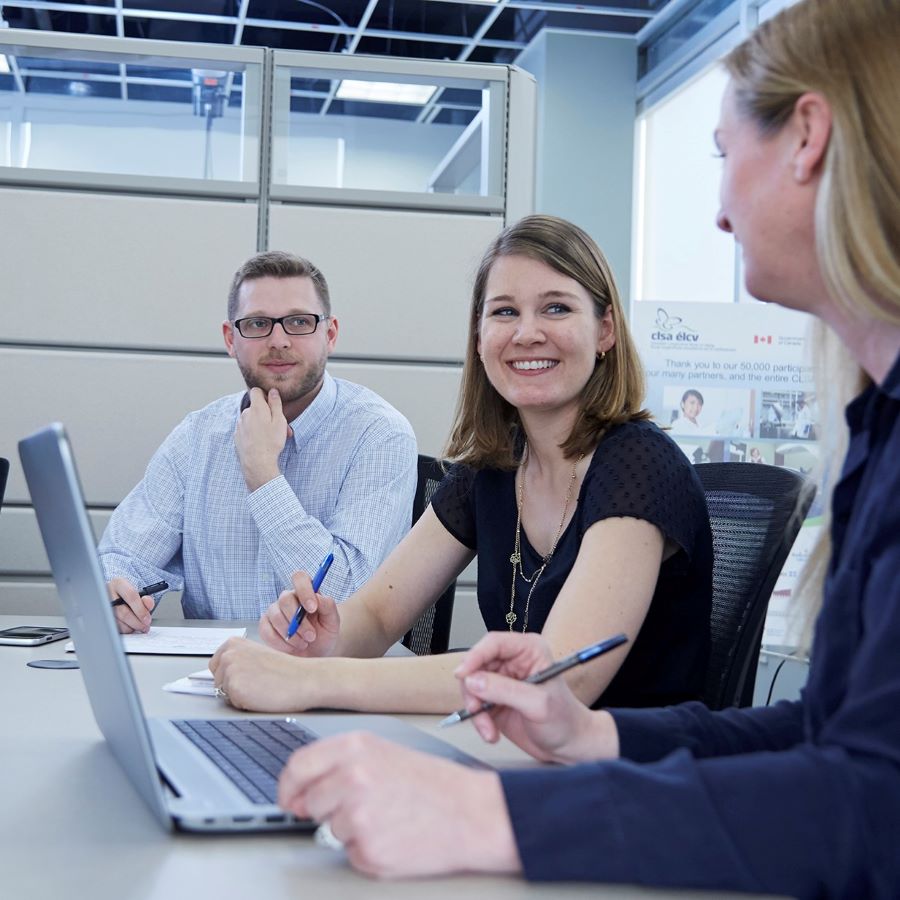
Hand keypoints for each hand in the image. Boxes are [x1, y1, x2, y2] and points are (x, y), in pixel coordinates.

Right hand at [107, 578, 154, 633]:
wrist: (118, 597)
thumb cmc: (130, 596)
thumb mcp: (140, 593)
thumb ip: (147, 600)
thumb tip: (149, 605)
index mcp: (119, 583)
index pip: (131, 595)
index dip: (141, 609)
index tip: (147, 619)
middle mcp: (107, 593)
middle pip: (123, 612)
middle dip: (137, 622)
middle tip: (145, 627)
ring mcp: (102, 606)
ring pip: (118, 622)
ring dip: (131, 627)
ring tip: (139, 627)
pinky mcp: (100, 617)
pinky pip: (113, 627)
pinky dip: (124, 630)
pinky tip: (130, 627)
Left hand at [209, 637, 319, 711]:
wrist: (303, 678)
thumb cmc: (286, 669)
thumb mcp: (258, 655)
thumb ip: (239, 660)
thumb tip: (224, 674)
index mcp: (234, 643)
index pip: (215, 665)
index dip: (230, 674)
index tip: (245, 675)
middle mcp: (229, 654)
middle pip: (218, 680)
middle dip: (233, 685)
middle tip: (257, 682)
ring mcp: (230, 671)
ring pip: (225, 693)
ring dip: (240, 695)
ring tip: (261, 687)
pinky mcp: (235, 688)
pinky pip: (233, 703)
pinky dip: (246, 703)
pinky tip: (261, 695)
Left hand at [234, 387, 290, 491]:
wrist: (257, 463)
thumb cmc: (271, 442)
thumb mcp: (279, 421)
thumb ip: (275, 404)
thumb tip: (272, 391)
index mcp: (256, 408)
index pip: (256, 391)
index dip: (264, 395)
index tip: (272, 404)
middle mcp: (245, 414)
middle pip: (255, 407)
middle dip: (266, 414)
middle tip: (278, 427)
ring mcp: (239, 426)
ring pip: (251, 419)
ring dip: (260, 424)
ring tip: (272, 437)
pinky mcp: (237, 436)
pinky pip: (246, 429)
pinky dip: (253, 433)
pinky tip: (261, 443)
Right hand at [258, 570, 340, 657]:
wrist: (316, 654)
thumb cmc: (324, 634)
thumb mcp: (332, 621)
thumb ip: (328, 606)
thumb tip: (317, 598)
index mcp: (306, 591)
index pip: (299, 578)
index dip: (304, 590)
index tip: (312, 608)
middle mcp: (288, 598)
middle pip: (285, 598)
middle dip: (299, 621)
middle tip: (311, 636)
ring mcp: (274, 611)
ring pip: (276, 616)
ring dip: (291, 634)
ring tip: (304, 643)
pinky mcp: (265, 626)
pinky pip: (266, 631)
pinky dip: (280, 643)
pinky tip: (292, 647)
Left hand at [278, 732, 520, 877]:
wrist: (471, 812)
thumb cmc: (432, 783)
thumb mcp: (384, 753)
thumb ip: (339, 764)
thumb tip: (301, 791)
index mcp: (356, 747)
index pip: (298, 766)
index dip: (289, 786)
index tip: (291, 798)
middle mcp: (352, 776)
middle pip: (310, 801)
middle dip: (327, 809)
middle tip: (363, 807)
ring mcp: (357, 814)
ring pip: (328, 829)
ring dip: (350, 830)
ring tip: (387, 817)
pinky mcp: (367, 849)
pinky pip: (350, 853)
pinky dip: (367, 850)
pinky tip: (394, 835)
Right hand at [454, 632, 618, 763]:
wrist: (570, 747)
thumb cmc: (565, 720)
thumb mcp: (538, 704)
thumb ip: (505, 690)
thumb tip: (474, 680)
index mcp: (529, 650)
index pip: (494, 643)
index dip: (475, 656)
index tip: (463, 674)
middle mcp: (513, 661)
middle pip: (477, 664)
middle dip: (473, 689)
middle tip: (476, 709)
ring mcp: (502, 681)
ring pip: (472, 686)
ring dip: (475, 709)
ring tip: (488, 730)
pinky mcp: (494, 700)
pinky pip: (474, 705)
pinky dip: (478, 721)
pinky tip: (491, 734)